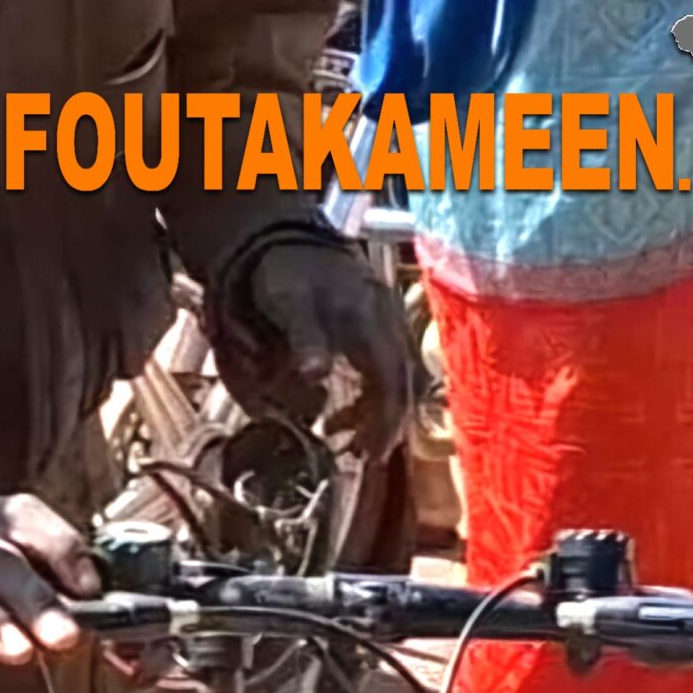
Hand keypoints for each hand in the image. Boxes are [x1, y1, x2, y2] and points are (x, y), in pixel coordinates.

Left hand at [219, 239, 411, 458]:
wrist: (291, 237)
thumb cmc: (288, 271)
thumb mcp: (289, 302)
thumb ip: (304, 338)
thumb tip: (314, 375)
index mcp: (370, 319)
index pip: (392, 379)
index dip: (385, 420)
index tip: (370, 453)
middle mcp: (387, 322)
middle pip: (403, 383)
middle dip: (387, 424)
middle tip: (362, 455)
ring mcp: (387, 323)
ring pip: (399, 378)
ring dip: (379, 412)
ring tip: (349, 438)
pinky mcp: (378, 326)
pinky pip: (388, 368)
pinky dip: (373, 394)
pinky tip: (344, 409)